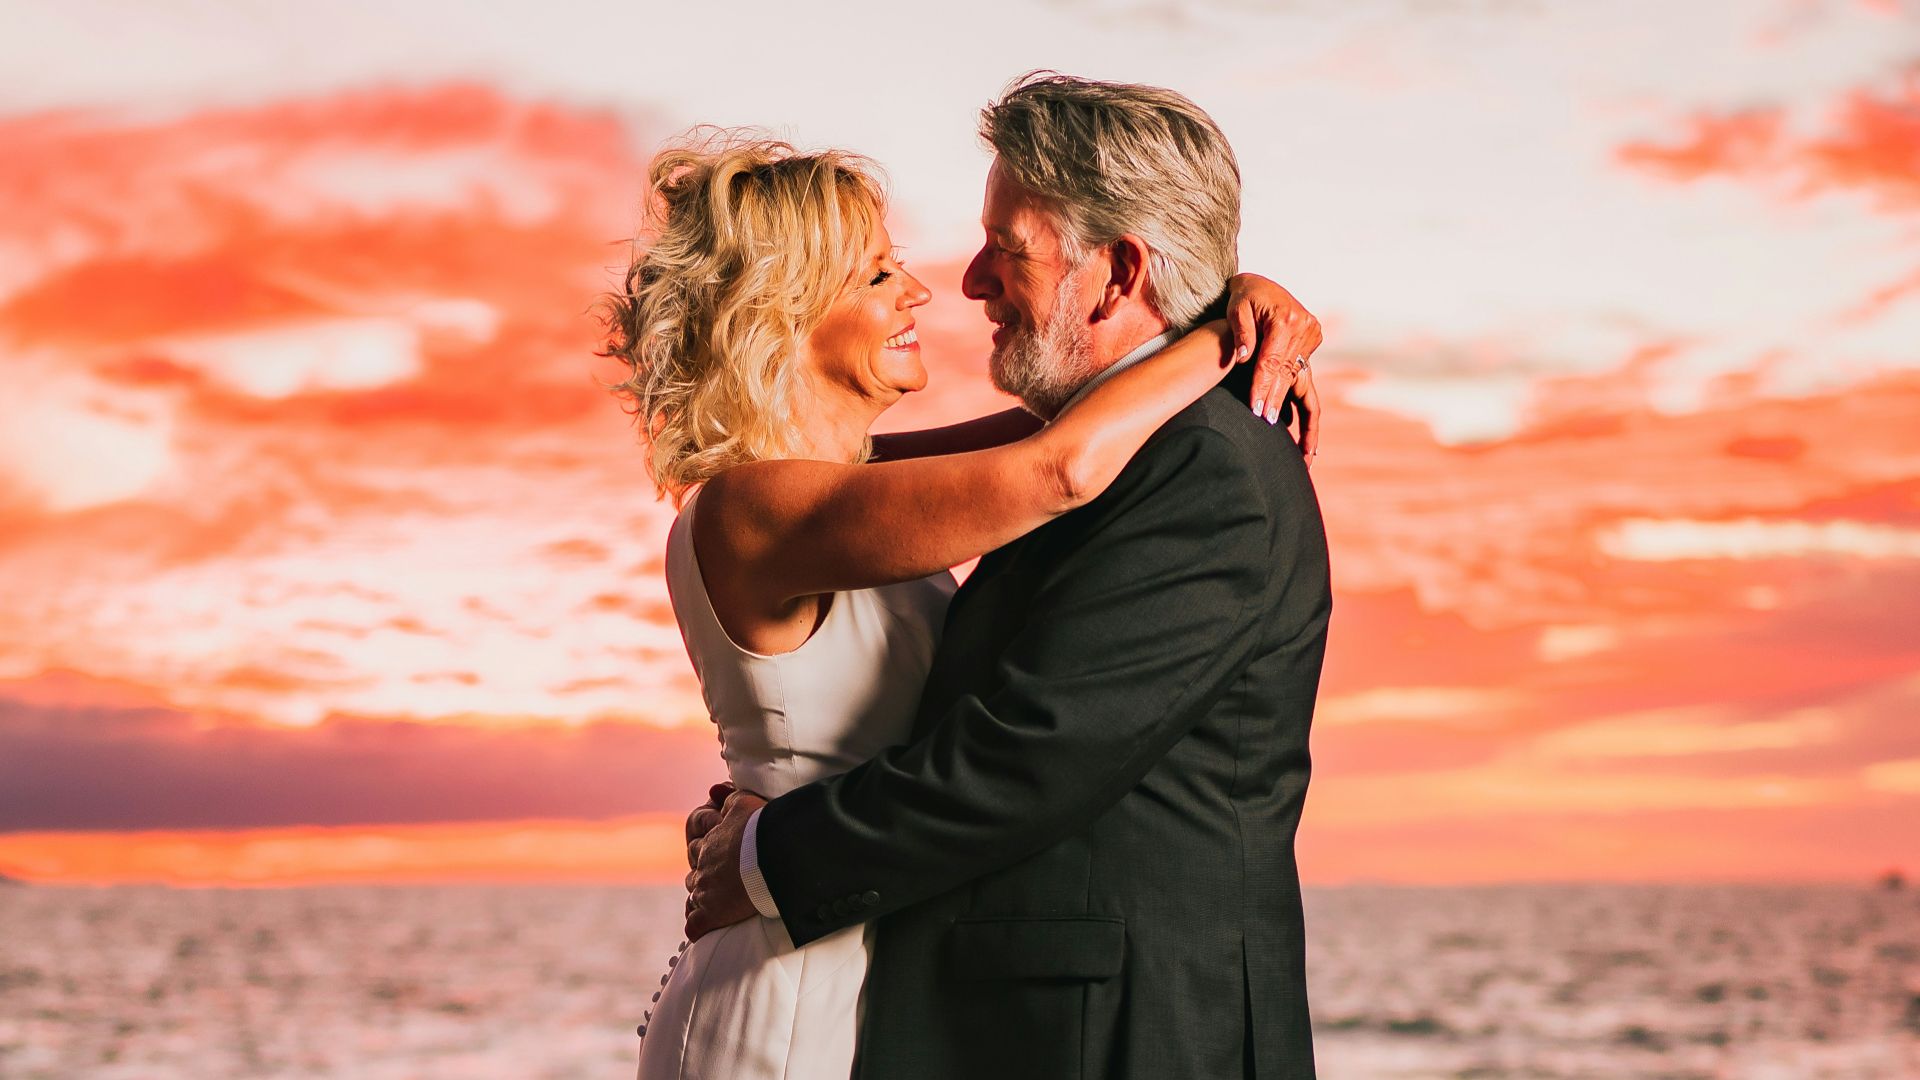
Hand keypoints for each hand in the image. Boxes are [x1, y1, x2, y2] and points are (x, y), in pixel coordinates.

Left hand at [684, 789, 767, 940]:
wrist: (776, 856)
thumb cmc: (765, 829)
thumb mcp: (746, 803)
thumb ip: (730, 797)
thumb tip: (715, 789)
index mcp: (711, 840)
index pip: (698, 844)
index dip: (707, 848)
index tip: (723, 855)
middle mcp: (703, 865)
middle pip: (694, 872)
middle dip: (704, 876)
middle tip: (724, 881)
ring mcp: (705, 890)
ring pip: (693, 896)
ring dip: (703, 899)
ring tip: (719, 903)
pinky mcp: (711, 914)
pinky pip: (695, 925)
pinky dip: (698, 927)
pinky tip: (704, 929)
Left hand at [1225, 273, 1322, 465]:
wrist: (1259, 284)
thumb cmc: (1241, 294)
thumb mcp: (1236, 305)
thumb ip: (1240, 329)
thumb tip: (1243, 356)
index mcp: (1286, 320)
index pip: (1271, 362)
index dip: (1262, 387)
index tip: (1255, 409)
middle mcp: (1305, 329)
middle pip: (1286, 375)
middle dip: (1275, 402)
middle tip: (1263, 424)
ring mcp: (1311, 337)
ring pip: (1300, 381)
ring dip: (1299, 413)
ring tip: (1302, 447)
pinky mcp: (1311, 344)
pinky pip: (1306, 380)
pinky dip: (1306, 407)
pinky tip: (1308, 437)